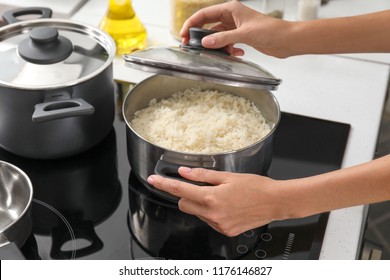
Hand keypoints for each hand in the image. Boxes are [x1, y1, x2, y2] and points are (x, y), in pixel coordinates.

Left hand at [147, 167, 284, 235]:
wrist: (276, 202)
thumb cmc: (256, 186)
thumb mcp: (228, 176)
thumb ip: (202, 175)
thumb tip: (184, 172)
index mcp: (211, 198)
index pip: (180, 191)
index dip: (164, 185)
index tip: (153, 180)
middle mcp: (212, 215)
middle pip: (184, 205)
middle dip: (186, 195)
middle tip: (200, 186)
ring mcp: (219, 225)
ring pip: (197, 213)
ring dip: (200, 204)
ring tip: (220, 195)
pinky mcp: (226, 231)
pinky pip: (209, 221)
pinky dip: (211, 212)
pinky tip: (226, 206)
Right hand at [179, 0, 291, 57]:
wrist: (287, 40)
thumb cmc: (271, 31)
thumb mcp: (244, 34)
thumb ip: (223, 39)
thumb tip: (205, 42)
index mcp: (231, 9)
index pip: (204, 14)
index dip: (191, 23)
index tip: (183, 34)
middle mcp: (232, 16)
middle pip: (208, 25)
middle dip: (201, 37)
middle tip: (192, 47)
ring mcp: (236, 27)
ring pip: (218, 36)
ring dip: (218, 46)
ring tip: (221, 53)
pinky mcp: (241, 37)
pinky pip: (227, 43)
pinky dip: (229, 50)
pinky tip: (238, 53)